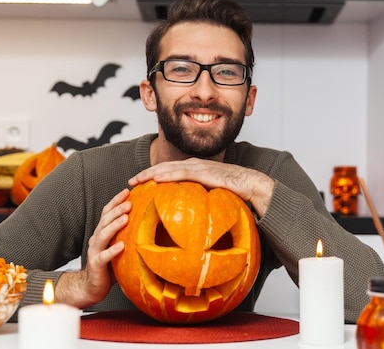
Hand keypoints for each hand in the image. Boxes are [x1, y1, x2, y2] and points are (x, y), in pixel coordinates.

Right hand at [55, 188, 130, 307]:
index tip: (127, 191)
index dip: (116, 201)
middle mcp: (96, 239)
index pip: (107, 212)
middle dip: (117, 210)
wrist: (92, 286)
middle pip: (104, 220)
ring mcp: (94, 251)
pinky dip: (112, 250)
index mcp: (102, 232)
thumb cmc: (109, 266)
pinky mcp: (96, 265)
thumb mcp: (119, 247)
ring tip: (126, 218)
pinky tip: (121, 246)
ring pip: (102, 235)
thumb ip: (127, 235)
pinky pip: (104, 256)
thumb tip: (149, 223)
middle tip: (129, 202)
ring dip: (114, 225)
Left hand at [129, 158, 274, 216]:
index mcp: (195, 170)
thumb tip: (190, 218)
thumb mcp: (212, 198)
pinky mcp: (205, 172)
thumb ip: (200, 202)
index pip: (170, 171)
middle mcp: (195, 165)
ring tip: (137, 179)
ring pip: (170, 168)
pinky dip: (167, 175)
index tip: (139, 183)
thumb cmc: (236, 193)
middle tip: (130, 181)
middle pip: (165, 167)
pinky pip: (182, 173)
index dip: (153, 175)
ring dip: (152, 173)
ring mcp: (199, 167)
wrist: (253, 186)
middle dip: (147, 173)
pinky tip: (156, 179)